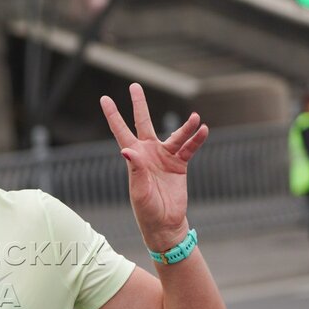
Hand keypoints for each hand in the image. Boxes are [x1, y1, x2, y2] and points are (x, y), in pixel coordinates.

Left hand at [100, 83, 208, 249]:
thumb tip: (127, 149)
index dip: (113, 115)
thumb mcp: (139, 190)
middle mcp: (148, 153)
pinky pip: (190, 148)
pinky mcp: (180, 164)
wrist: (164, 223)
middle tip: (134, 85)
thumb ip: (135, 169)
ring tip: (196, 118)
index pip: (121, 131)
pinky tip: (203, 130)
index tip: (104, 99)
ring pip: (175, 135)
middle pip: (143, 123)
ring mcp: (165, 157)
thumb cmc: (146, 209)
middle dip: (139, 105)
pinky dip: (196, 139)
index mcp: (134, 157)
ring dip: (186, 127)